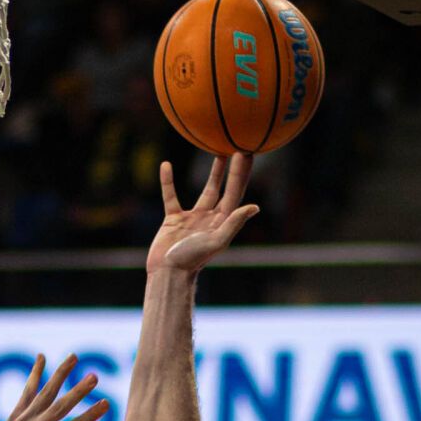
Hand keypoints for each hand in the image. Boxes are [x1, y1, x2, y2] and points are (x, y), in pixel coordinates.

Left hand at [0, 354, 113, 420]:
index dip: (90, 416)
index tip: (105, 403)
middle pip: (59, 408)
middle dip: (77, 392)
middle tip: (94, 377)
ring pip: (44, 394)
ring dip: (60, 374)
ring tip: (74, 357)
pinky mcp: (16, 414)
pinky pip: (27, 391)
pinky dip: (35, 374)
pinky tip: (42, 357)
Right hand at [148, 155, 257, 275]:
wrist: (168, 272)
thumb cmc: (193, 260)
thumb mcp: (216, 241)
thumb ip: (234, 223)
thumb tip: (254, 206)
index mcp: (223, 222)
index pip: (235, 192)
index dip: (241, 174)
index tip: (246, 153)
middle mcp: (211, 218)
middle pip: (225, 188)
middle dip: (233, 170)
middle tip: (240, 147)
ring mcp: (193, 217)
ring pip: (206, 190)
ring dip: (213, 173)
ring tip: (218, 152)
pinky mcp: (174, 219)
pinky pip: (171, 196)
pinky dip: (168, 182)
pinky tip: (166, 165)